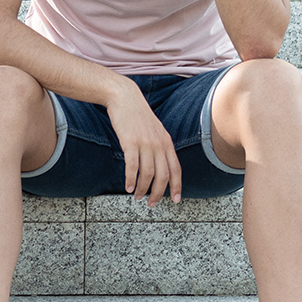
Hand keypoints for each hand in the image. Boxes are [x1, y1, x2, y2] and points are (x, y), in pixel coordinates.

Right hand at [105, 78, 182, 205]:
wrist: (125, 97)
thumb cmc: (137, 115)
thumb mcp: (155, 130)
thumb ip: (159, 146)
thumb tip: (160, 165)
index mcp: (167, 142)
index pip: (176, 169)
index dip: (177, 186)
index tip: (175, 200)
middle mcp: (159, 144)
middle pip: (163, 175)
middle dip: (158, 193)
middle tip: (152, 203)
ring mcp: (145, 143)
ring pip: (147, 174)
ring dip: (143, 189)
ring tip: (138, 196)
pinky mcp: (130, 142)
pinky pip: (132, 166)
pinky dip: (131, 179)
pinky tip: (128, 187)